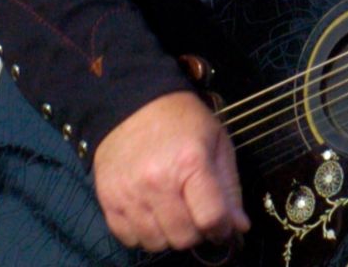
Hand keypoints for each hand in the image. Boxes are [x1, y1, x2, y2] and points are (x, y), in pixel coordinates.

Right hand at [92, 90, 249, 251]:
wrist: (132, 104)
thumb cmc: (183, 122)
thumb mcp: (218, 142)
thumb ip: (230, 187)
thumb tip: (239, 227)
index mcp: (190, 163)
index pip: (211, 219)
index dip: (222, 230)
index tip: (223, 226)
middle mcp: (157, 182)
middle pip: (183, 237)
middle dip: (197, 233)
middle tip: (196, 216)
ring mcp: (129, 193)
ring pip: (156, 243)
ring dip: (170, 236)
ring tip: (174, 214)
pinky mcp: (107, 200)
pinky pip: (128, 239)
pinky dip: (143, 235)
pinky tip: (152, 215)